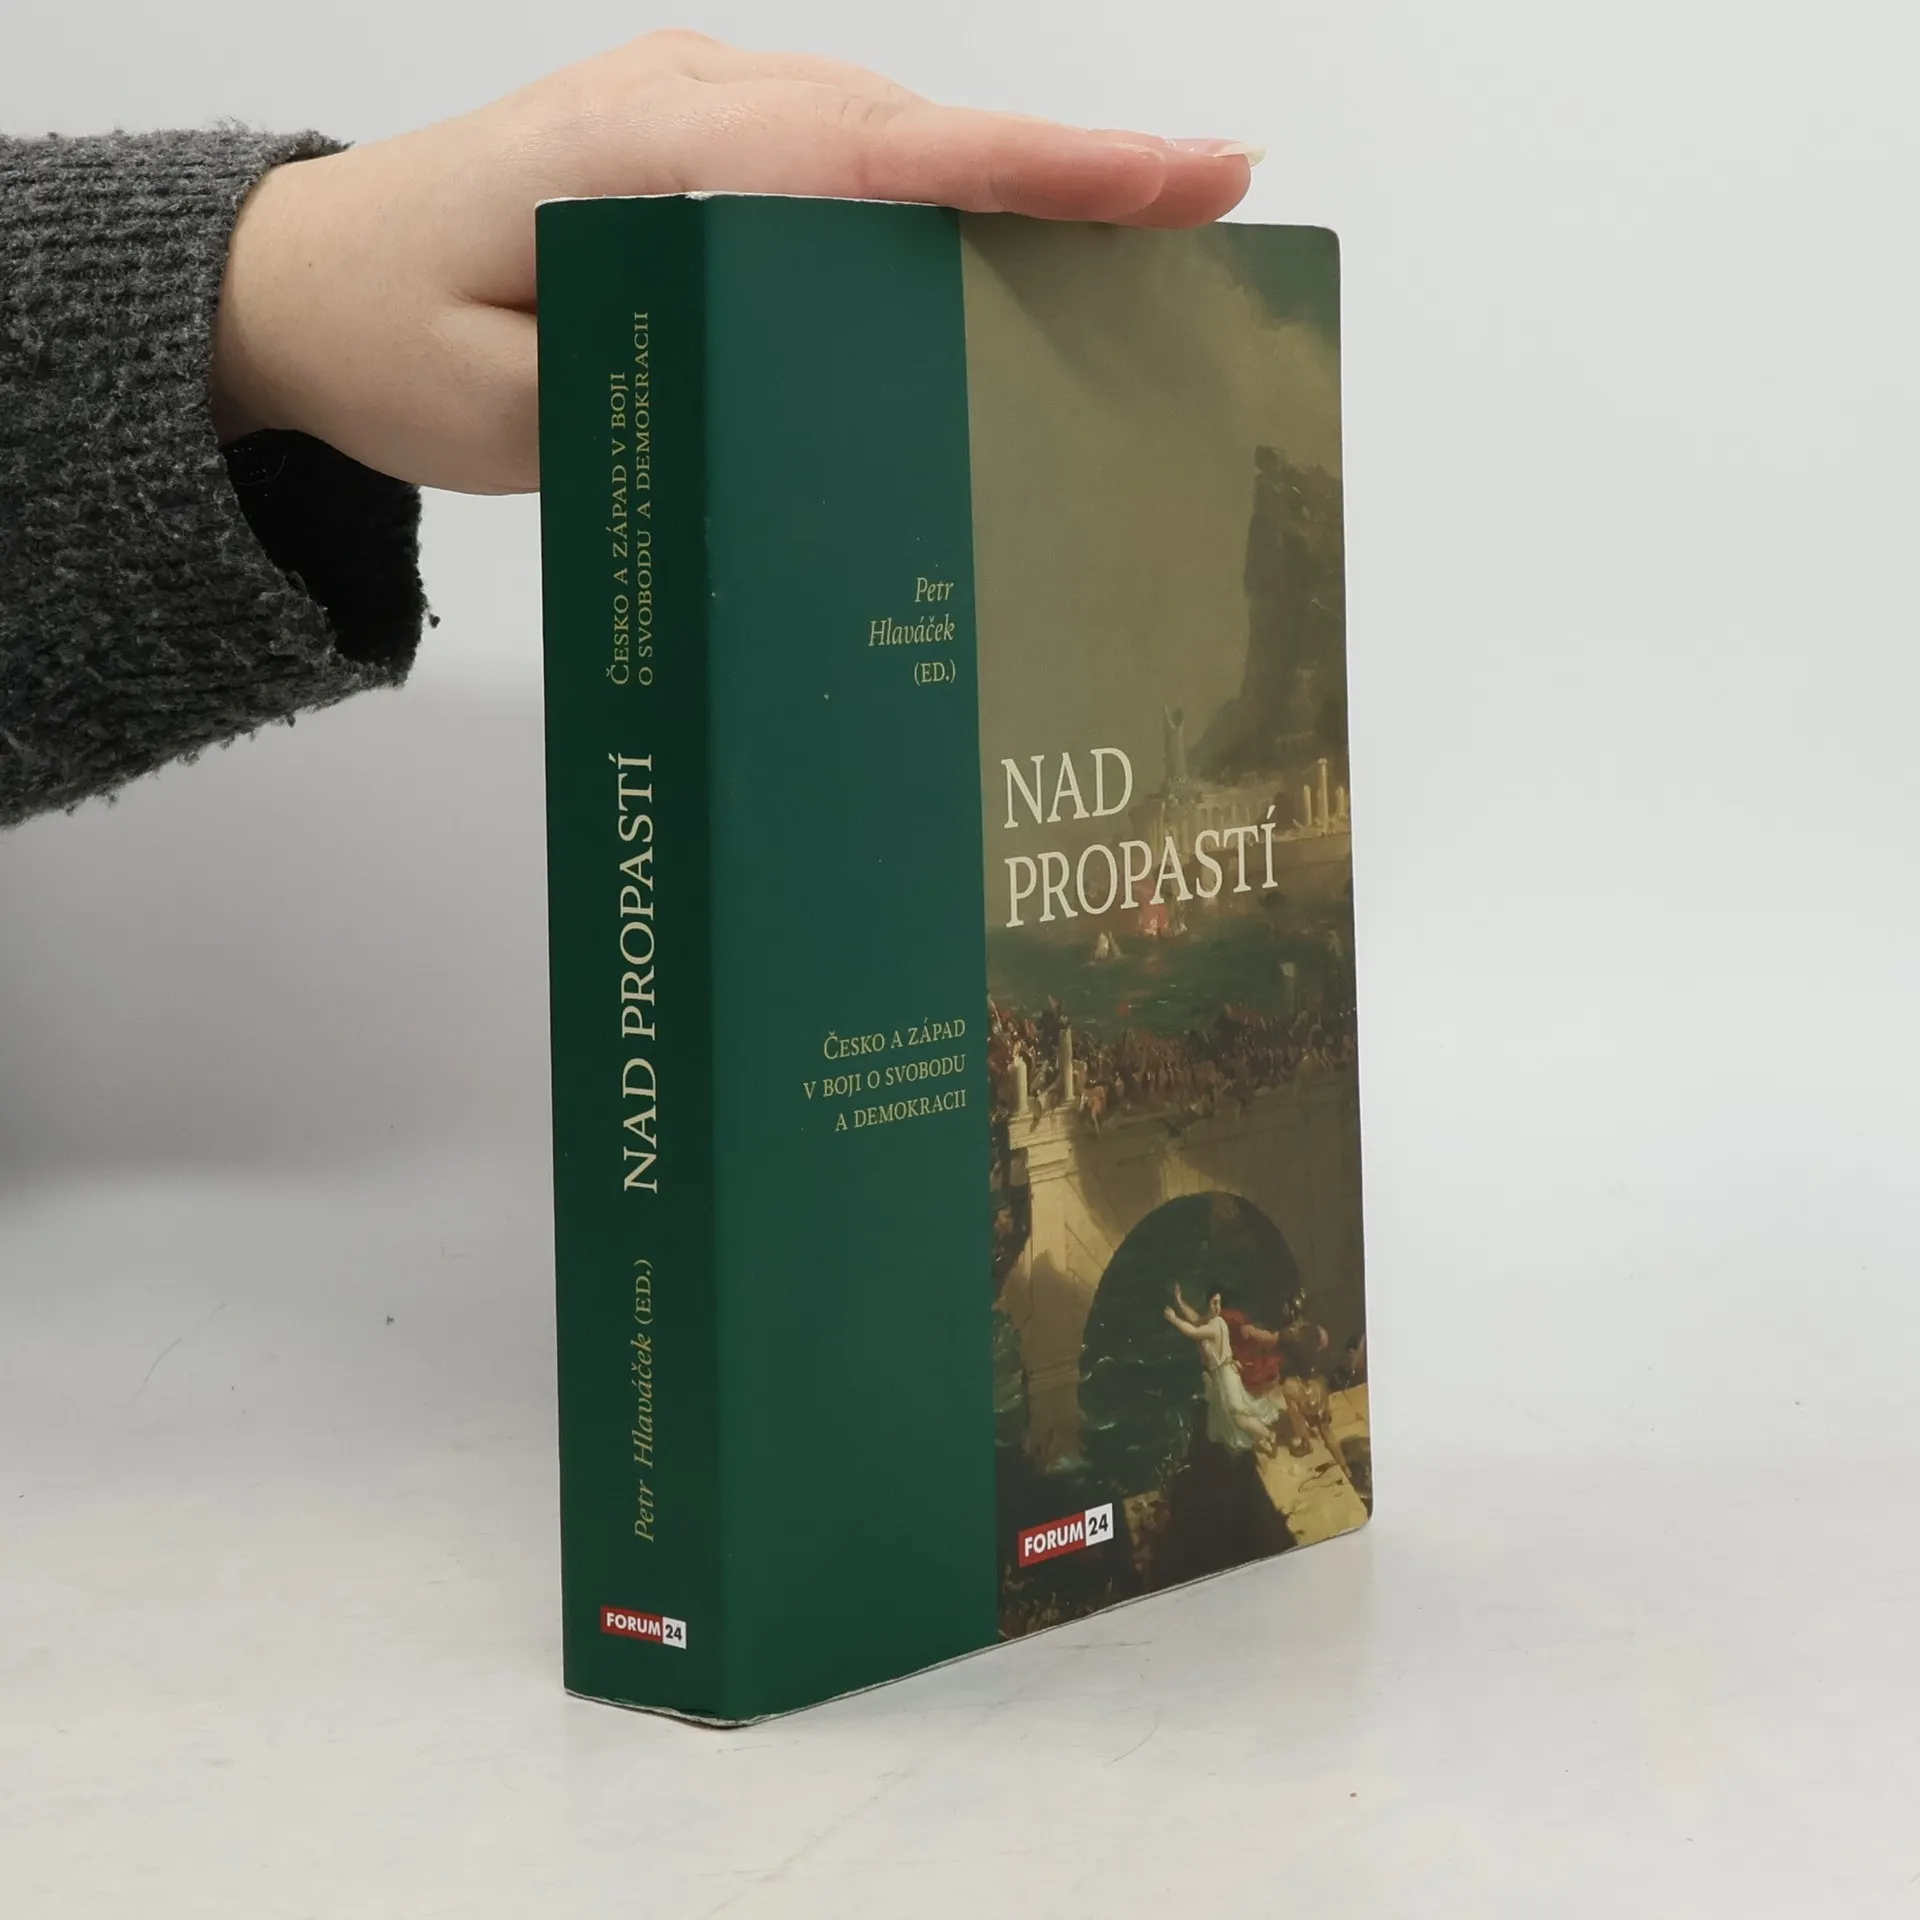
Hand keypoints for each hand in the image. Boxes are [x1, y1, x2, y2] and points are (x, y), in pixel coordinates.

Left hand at [210, 30, 1260, 493]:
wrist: (302, 282)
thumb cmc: (389, 338)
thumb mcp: (512, 407)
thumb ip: (657, 388)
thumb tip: (810, 397)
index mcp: (649, 152)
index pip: (879, 153)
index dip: (1038, 168)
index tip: (1179, 174)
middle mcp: (691, 104)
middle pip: (915, 132)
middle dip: (1070, 170)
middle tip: (1212, 209)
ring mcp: (699, 115)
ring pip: (892, 141)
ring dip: (1017, 183)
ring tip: (1146, 236)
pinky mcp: (705, 152)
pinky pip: (848, 165)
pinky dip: (940, 200)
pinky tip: (1004, 252)